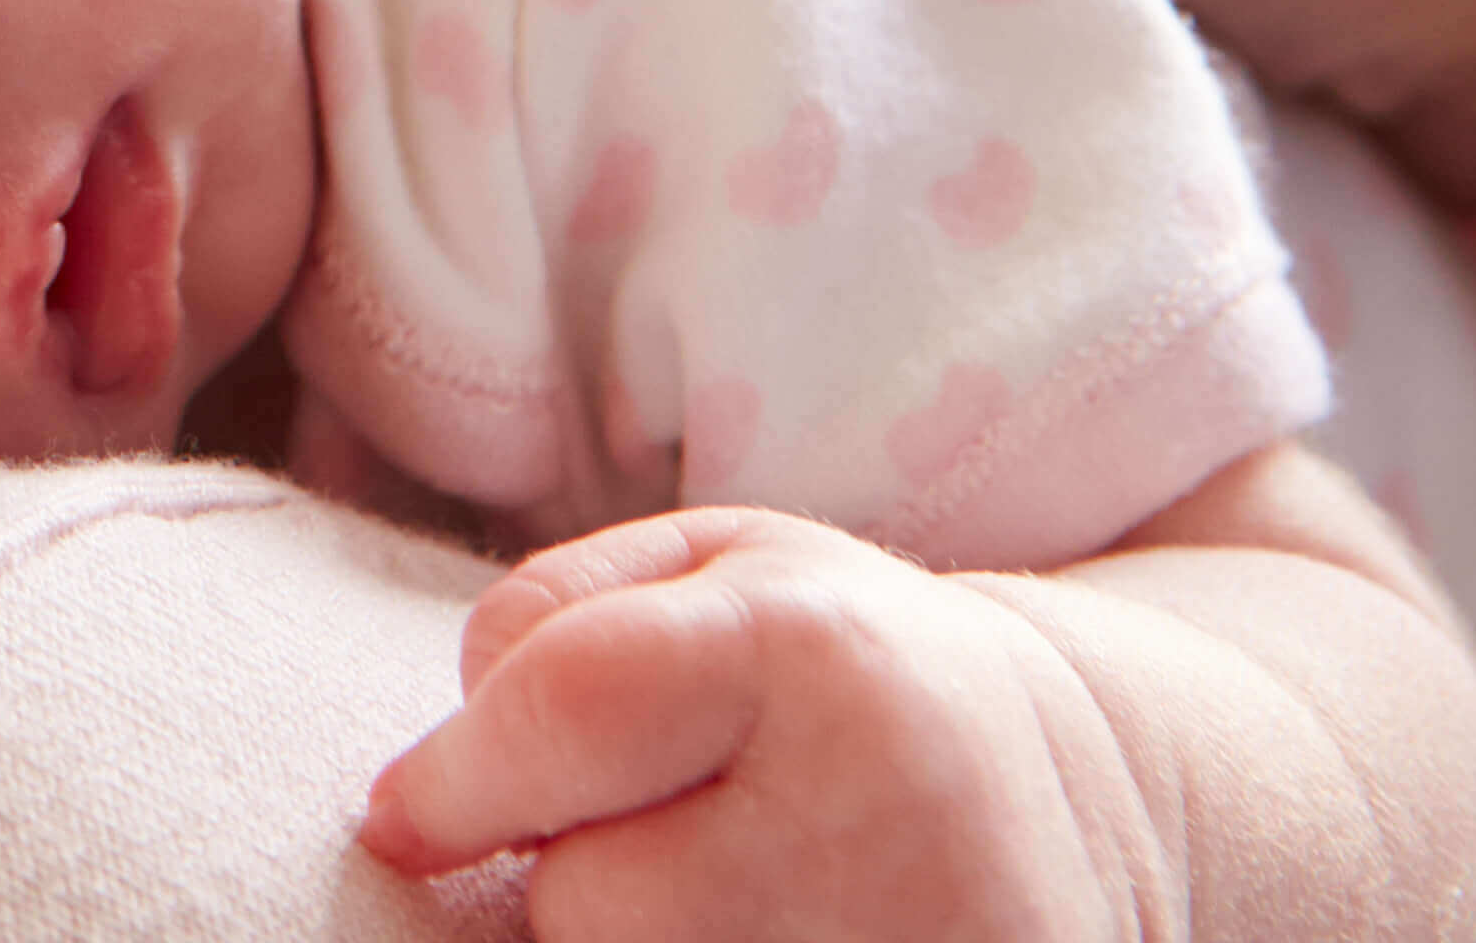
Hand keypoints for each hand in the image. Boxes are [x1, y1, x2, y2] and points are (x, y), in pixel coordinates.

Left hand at [361, 508, 1168, 940]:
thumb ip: (543, 623)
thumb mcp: (709, 569)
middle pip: (589, 905)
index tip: (404, 817)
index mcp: (811, 650)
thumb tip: (418, 797)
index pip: (567, 714)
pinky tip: (766, 935)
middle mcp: (878, 811)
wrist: (1072, 791)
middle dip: (574, 882)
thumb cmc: (836, 669)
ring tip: (714, 899)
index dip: (451, 781)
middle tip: (646, 843)